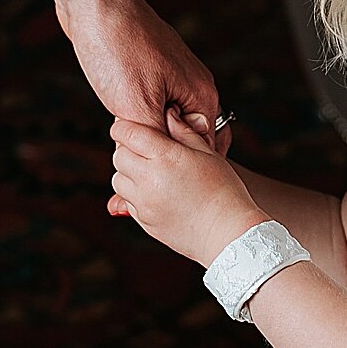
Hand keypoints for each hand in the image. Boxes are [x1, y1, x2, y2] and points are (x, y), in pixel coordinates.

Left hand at [61, 0, 229, 156]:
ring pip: (162, 120)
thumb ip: (158, 140)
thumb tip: (166, 168)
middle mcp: (192, 84)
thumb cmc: (118, 49)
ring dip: (144, 134)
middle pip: (183, 136)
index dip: (180, 167)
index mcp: (201, 94)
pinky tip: (115, 117)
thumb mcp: (137, 107)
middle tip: (133, 162)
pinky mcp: (148, 67)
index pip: (205, 148)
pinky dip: (133, 116)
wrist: (94, 1)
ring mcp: (170, 73)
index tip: (155, 176)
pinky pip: (147, 103)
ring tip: (122, 142)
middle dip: (160, 152)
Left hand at [108, 111, 261, 266]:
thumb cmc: (224, 190)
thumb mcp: (208, 153)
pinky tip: (157, 191)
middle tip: (146, 149)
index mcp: (166, 157)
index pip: (128, 133)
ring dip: (129, 172)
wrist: (228, 234)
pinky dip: (134, 193)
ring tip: (152, 172)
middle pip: (118, 155)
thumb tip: (168, 113)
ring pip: (118, 179)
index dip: (126, 127)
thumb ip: (184, 131)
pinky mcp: (144, 221)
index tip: (132, 126)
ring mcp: (144, 203)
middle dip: (128, 148)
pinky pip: (127, 200)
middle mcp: (149, 180)